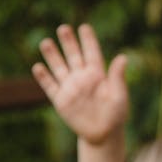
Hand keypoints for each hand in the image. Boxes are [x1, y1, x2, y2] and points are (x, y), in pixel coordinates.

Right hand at [32, 25, 128, 145]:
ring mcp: (70, 88)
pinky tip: (38, 66)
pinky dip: (44, 77)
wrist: (103, 134)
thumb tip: (123, 57)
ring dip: (52, 56)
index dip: (88, 40)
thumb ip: (118, 77)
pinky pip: (50, 86)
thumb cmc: (116, 114)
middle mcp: (82, 78)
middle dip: (68, 42)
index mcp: (98, 75)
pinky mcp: (61, 100)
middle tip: (63, 28)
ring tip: (46, 42)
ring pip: (59, 68)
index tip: (84, 27)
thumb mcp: (119, 95)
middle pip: (73, 56)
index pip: (92, 53)